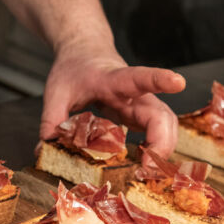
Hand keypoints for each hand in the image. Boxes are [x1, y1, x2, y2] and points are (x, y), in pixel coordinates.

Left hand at [41, 49, 185, 157]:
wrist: (84, 52)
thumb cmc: (73, 68)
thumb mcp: (56, 91)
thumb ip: (51, 119)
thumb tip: (44, 150)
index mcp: (113, 80)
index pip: (138, 77)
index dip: (159, 80)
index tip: (178, 82)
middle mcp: (134, 93)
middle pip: (161, 113)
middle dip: (162, 142)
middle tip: (146, 168)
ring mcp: (140, 104)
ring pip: (166, 125)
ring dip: (163, 149)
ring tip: (146, 171)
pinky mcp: (140, 115)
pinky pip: (159, 132)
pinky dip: (157, 150)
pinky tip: (144, 163)